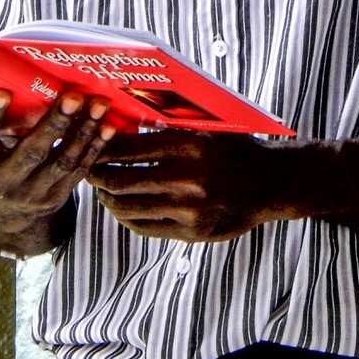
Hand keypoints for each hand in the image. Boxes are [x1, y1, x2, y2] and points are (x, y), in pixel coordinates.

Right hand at [0, 88, 114, 249]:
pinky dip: (95, 148)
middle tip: (71, 94)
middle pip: (31, 152)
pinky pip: (78, 171)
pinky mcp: (57, 195)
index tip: (2, 91)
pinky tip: (109, 125)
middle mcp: (3, 183)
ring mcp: (33, 192)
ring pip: (61, 161)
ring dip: (82, 132)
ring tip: (98, 103)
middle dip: (52, 123)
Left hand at [88, 130, 289, 242]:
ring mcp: (188, 209)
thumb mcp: (205, 130)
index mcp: (187, 145)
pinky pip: (145, 227)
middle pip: (121, 179)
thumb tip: (125, 127)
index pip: (129, 148)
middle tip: (89, 171)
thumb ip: (170, 130)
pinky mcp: (191, 231)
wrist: (270, 183)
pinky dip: (127, 217)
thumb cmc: (234, 149)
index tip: (92, 147)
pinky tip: (122, 208)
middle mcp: (185, 178)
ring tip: (102, 191)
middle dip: (98, 176)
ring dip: (108, 199)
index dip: (103, 149)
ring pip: (128, 207)